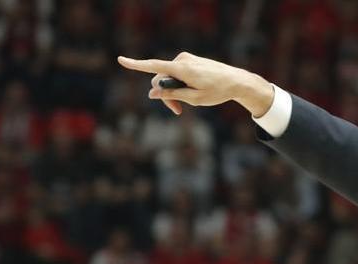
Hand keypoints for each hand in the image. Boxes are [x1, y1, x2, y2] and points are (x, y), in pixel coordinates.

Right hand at [117, 52, 273, 116]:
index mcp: (183, 69)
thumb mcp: (194, 98)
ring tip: (185, 105)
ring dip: (173, 91)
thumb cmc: (217, 91)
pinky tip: (191, 92)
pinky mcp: (189, 60)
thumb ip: (172, 95)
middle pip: (160, 78)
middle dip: (165, 94)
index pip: (154, 66)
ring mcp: (185, 58)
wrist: (237, 81)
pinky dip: (179, 84)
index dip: (136, 65)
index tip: (120, 60)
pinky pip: (176, 73)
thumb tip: (151, 93)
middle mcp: (182, 60)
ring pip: (168, 77)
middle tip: (177, 111)